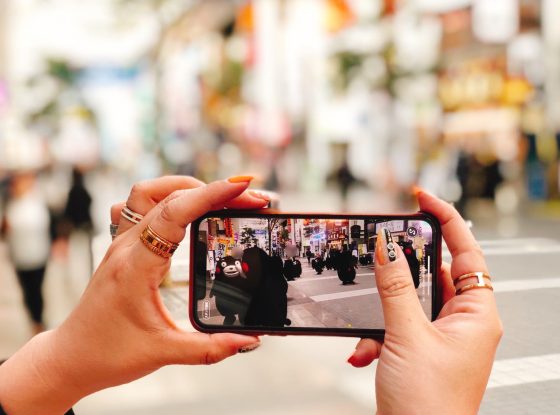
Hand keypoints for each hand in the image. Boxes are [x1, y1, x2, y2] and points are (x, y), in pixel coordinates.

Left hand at [0, 176, 268, 414]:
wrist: (71, 358)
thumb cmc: (108, 354)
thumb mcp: (163, 352)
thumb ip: (210, 347)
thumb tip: (249, 340)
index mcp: (135, 266)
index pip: (175, 213)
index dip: (211, 195)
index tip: (243, 186)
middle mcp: (126, 247)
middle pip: (172, 198)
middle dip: (215, 191)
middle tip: (252, 200)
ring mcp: (122, 243)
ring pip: (151, 192)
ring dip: (187, 186)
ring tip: (220, 196)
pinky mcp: (123, 247)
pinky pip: (140, 205)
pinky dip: (166, 197)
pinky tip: (183, 207)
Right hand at [347, 189, 502, 414]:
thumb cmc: (429, 405)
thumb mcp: (407, 336)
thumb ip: (395, 288)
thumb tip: (389, 248)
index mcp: (477, 315)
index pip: (466, 251)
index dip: (445, 219)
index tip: (422, 199)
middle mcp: (464, 322)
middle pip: (434, 273)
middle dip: (402, 272)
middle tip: (384, 253)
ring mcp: (442, 336)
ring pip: (410, 300)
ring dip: (383, 311)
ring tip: (373, 328)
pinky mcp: (422, 348)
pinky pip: (398, 324)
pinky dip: (378, 333)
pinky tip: (367, 350)